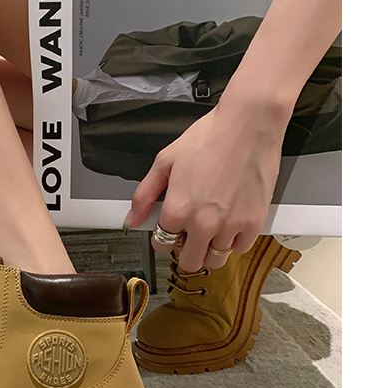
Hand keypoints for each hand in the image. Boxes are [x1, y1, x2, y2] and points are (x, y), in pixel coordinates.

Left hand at [125, 95, 285, 271]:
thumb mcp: (165, 161)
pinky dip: (234, 241)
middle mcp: (203, 223)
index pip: (162, 244)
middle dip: (185, 250)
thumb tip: (132, 219)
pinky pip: (241, 249)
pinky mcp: (254, 222)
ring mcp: (230, 226)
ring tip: (211, 227)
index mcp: (177, 210)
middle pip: (190, 262)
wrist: (249, 125)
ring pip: (216, 259)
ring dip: (210, 248)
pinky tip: (230, 223)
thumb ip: (144, 195)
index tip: (170, 228)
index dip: (163, 237)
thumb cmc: (209, 137)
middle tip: (189, 232)